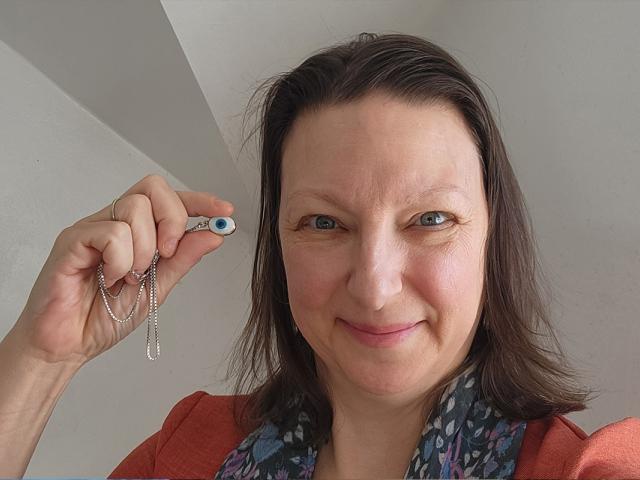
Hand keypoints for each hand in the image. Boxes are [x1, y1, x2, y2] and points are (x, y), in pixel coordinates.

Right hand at [10, 174, 233, 365]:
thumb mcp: (158, 287)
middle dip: (172, 220)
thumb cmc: (104, 316)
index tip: (225, 212)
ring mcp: (91, 227)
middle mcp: (114, 221)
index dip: (200, 201)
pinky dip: (121, 260)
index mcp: (135, 230)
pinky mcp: (72, 239)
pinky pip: (111, 232)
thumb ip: (182, 258)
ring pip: (134, 209)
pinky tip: (110, 278)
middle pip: (153, 188)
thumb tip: (214, 234)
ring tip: (130, 277)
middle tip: (166, 254)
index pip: (170, 199)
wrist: (68, 345)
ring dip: (144, 250)